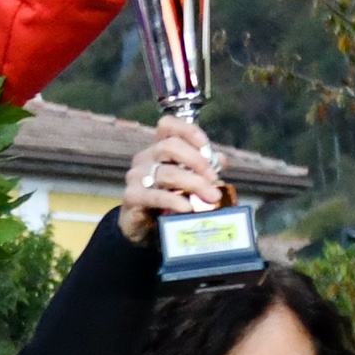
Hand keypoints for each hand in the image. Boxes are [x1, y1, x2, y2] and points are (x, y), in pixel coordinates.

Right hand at [115, 108, 225, 239]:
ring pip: (168, 173)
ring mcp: (136, 177)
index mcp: (158, 150)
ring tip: (211, 196)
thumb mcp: (186, 182)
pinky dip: (175, 201)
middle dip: (198, 161)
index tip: (206, 146)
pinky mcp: (132, 197)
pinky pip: (156, 196)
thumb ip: (203, 168)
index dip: (188, 130)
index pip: (167, 125)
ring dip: (194, 183)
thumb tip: (221, 159)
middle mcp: (144, 158)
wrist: (141, 228)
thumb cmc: (165, 201)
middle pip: (171, 146)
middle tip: (214, 178)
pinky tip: (188, 207)